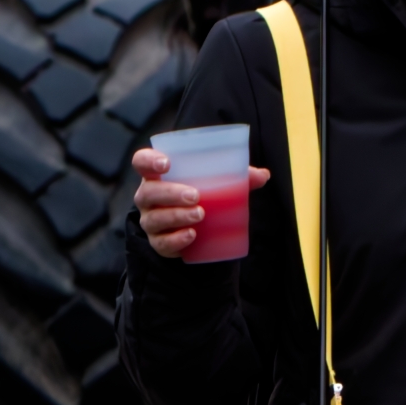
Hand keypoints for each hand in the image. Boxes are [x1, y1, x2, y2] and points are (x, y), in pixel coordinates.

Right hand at [131, 144, 263, 264]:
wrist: (196, 228)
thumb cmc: (203, 194)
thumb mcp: (217, 182)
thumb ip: (238, 176)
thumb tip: (263, 175)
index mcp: (159, 175)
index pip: (142, 162)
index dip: (149, 160)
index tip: (166, 163)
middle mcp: (149, 197)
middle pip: (149, 192)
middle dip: (170, 193)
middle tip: (195, 196)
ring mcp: (151, 220)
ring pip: (154, 218)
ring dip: (176, 216)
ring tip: (200, 214)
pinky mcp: (159, 242)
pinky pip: (162, 243)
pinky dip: (176, 240)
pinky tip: (191, 235)